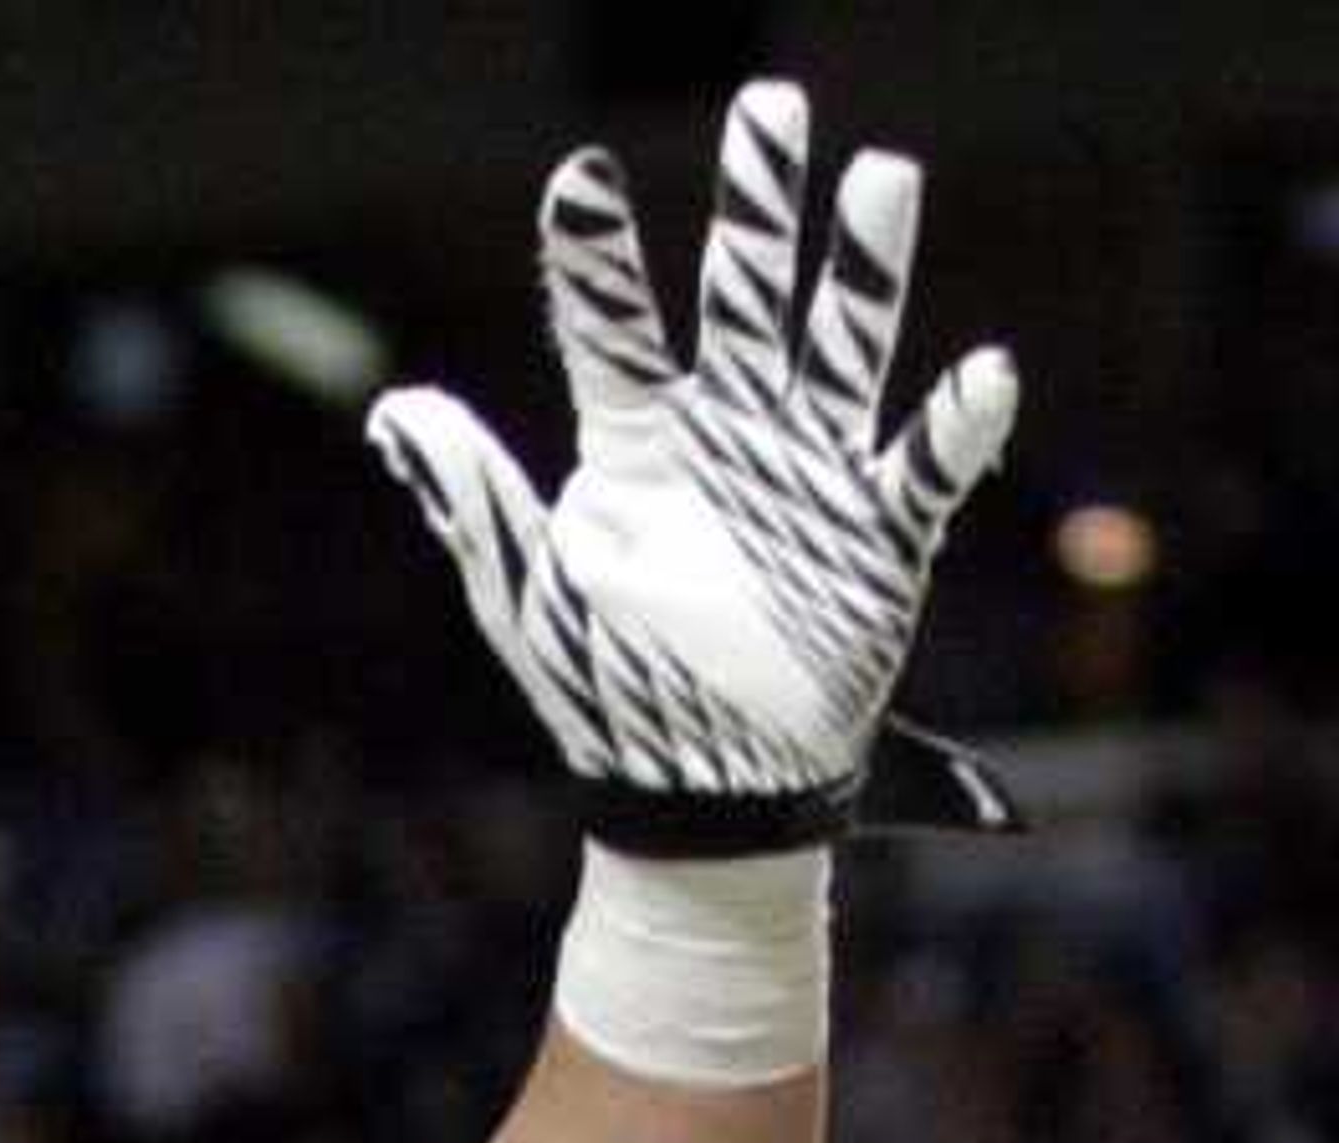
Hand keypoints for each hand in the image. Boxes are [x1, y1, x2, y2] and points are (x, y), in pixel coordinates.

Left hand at [369, 77, 1017, 838]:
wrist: (699, 801)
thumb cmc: (610, 691)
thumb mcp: (530, 595)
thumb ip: (471, 499)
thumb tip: (392, 414)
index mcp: (642, 445)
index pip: (615, 332)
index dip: (598, 260)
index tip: (579, 180)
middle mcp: (733, 435)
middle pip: (748, 298)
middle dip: (759, 207)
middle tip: (770, 109)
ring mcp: (812, 475)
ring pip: (843, 348)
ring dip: (866, 270)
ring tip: (881, 177)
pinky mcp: (880, 537)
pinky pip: (924, 470)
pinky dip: (956, 427)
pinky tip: (981, 374)